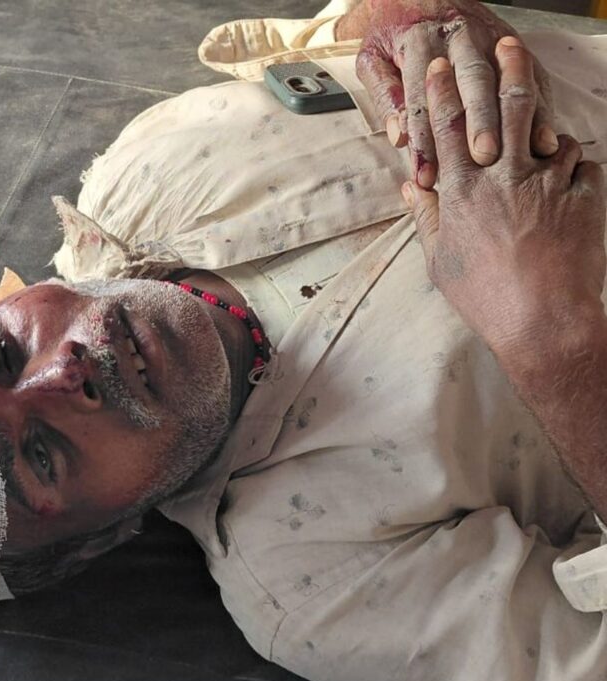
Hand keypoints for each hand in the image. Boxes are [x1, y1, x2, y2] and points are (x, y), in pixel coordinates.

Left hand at [355, 0, 557, 187]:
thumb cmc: (393, 33)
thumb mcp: (373, 58)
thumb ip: (384, 95)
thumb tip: (398, 135)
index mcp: (419, 42)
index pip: (421, 99)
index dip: (423, 141)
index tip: (425, 177)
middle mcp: (458, 37)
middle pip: (471, 83)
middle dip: (478, 122)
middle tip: (481, 158)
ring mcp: (489, 40)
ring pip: (501, 80)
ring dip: (507, 120)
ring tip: (510, 153)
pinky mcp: (513, 47)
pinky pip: (531, 79)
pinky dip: (540, 111)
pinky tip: (541, 140)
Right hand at [403, 37, 605, 359]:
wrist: (541, 322)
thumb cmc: (485, 296)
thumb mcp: (440, 261)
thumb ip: (425, 217)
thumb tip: (410, 186)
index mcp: (464, 193)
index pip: (448, 127)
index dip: (441, 91)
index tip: (438, 66)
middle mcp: (504, 178)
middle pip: (506, 106)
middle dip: (505, 67)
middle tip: (504, 44)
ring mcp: (547, 184)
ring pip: (551, 134)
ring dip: (545, 135)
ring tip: (541, 148)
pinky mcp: (583, 198)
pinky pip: (582, 167)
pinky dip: (573, 171)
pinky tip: (565, 188)